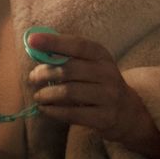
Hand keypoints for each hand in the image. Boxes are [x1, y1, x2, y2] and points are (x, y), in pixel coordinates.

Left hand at [26, 32, 159, 158]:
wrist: (127, 111)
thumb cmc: (100, 83)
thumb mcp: (91, 64)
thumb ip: (67, 56)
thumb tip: (35, 47)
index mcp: (101, 55)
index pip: (77, 45)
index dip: (54, 42)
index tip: (32, 40)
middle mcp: (107, 73)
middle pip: (69, 70)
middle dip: (45, 73)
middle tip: (32, 78)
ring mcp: (108, 96)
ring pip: (69, 92)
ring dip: (47, 94)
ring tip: (38, 96)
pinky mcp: (104, 117)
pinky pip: (73, 113)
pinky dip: (54, 111)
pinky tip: (45, 109)